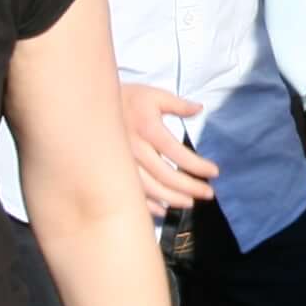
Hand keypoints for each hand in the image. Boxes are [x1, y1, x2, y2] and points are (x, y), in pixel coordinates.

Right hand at [117, 83, 220, 214]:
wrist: (92, 108)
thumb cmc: (127, 99)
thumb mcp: (154, 95)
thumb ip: (178, 104)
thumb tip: (199, 108)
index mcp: (148, 130)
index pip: (178, 153)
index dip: (197, 165)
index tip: (214, 172)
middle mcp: (136, 149)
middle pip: (166, 175)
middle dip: (190, 187)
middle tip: (208, 193)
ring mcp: (123, 164)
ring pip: (150, 189)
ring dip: (171, 199)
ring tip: (190, 203)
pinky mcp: (114, 172)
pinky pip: (131, 194)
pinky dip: (148, 205)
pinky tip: (163, 209)